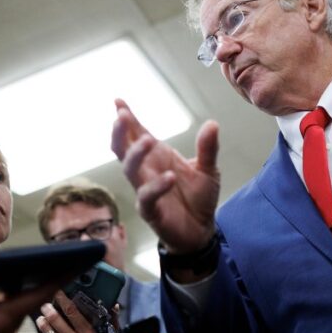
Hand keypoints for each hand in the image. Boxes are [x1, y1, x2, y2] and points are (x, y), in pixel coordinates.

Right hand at [0, 240, 57, 332]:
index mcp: (4, 319)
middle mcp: (4, 332)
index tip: (77, 262)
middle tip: (40, 258)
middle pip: (24, 299)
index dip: (59, 276)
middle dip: (32, 279)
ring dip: (8, 290)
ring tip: (6, 269)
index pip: (40, 293)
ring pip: (6, 308)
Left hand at [35, 291, 114, 332]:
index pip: (72, 312)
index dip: (63, 299)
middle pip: (56, 319)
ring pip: (48, 331)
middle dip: (48, 309)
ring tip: (41, 317)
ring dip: (43, 322)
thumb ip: (113, 322)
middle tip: (45, 303)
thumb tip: (114, 305)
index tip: (58, 292)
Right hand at [111, 99, 219, 254]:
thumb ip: (208, 148)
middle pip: (123, 149)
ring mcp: (146, 190)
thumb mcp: (209, 170)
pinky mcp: (151, 211)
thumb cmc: (199, 198)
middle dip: (120, 132)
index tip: (118, 101)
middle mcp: (147, 171)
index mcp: (158, 157)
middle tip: (121, 115)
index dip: (127, 119)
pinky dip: (156, 187)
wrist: (202, 231)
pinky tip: (168, 176)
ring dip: (135, 154)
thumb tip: (212, 123)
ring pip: (130, 170)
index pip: (137, 134)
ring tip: (147, 139)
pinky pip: (147, 198)